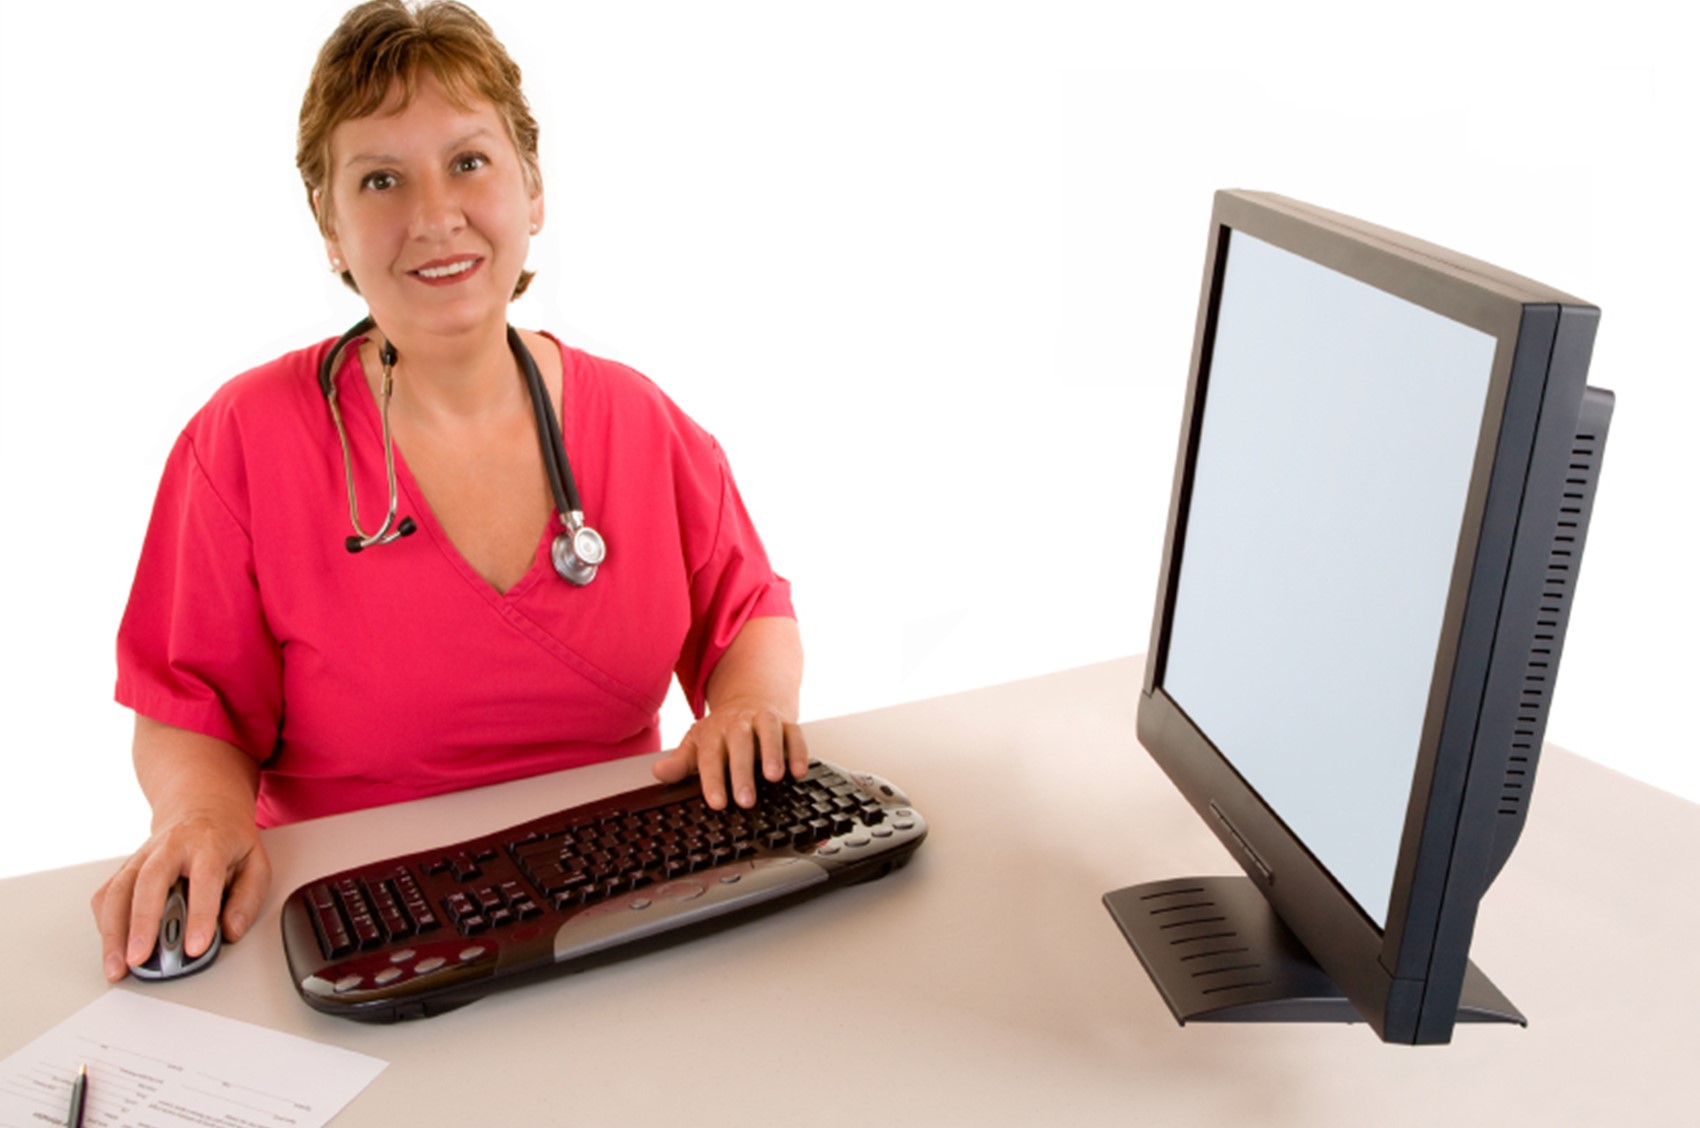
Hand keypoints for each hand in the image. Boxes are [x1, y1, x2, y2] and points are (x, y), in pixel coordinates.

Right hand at [90, 808, 270, 982]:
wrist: (202, 806)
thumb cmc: (228, 839)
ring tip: (117, 966)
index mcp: (209, 843)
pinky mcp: (126, 868)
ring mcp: (142, 856)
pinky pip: (106, 895)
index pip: (205, 879)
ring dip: (114, 931)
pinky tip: (110, 946)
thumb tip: (230, 931)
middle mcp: (170, 846)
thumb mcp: (255, 862)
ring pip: (119, 890)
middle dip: (142, 923)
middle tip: (139, 959)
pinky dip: (104, 923)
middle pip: (149, 881)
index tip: (195, 947)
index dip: (200, 915)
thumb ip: (247, 898)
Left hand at [653, 698, 809, 808]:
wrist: (750, 698)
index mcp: (714, 732)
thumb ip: (680, 762)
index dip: (713, 780)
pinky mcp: (786, 722)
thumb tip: (659, 773)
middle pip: (740, 743)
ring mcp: (764, 720)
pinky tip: (798, 771)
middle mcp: (740, 724)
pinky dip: (798, 751)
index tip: (717, 803)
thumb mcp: (698, 744)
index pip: (711, 757)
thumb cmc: (723, 731)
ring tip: (773, 778)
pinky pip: (794, 733)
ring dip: (773, 753)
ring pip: (768, 731)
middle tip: (745, 800)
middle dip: (743, 772)